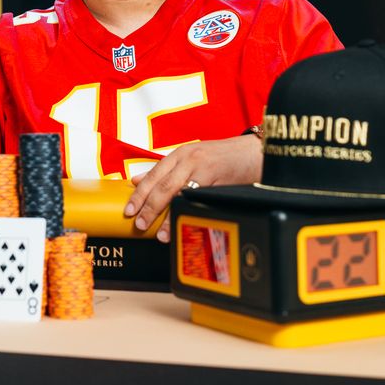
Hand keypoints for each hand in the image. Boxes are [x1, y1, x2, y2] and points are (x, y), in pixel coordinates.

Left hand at [123, 134, 263, 242]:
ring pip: (179, 193)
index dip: (139, 194)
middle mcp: (189, 158)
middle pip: (163, 185)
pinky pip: (199, 198)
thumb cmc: (224, 157)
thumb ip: (166, 170)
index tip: (129, 210)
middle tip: (139, 224)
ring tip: (159, 232)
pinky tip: (184, 222)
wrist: (256, 151)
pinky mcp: (219, 179)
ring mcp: (204, 168)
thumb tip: (137, 180)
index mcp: (181, 154)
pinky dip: (189, 212)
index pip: (153, 175)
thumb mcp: (192, 157)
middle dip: (149, 207)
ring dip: (167, 214)